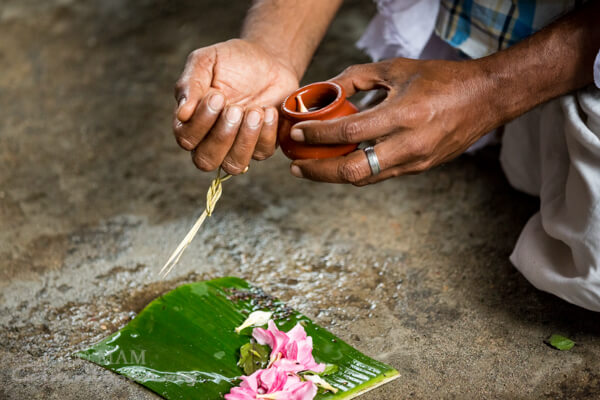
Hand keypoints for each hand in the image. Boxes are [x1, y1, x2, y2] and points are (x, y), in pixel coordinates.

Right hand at [173, 39, 298, 173]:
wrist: (267, 59)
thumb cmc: (232, 60)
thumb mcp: (206, 61)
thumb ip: (190, 84)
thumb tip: (182, 114)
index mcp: (192, 121)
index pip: (186, 139)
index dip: (201, 123)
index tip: (218, 95)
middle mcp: (211, 139)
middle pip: (206, 160)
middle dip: (222, 136)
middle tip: (236, 108)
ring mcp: (237, 146)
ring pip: (235, 165)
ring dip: (245, 140)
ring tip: (255, 111)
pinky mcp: (262, 144)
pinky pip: (262, 153)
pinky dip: (267, 133)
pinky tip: (269, 110)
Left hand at [288, 58, 500, 184]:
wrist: (484, 99)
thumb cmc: (440, 78)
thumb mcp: (395, 69)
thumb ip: (355, 78)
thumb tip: (322, 92)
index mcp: (404, 115)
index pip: (349, 133)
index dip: (318, 135)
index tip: (297, 133)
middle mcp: (410, 145)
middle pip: (353, 170)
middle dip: (318, 172)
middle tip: (296, 166)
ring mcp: (416, 161)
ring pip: (365, 178)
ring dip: (334, 175)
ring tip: (312, 166)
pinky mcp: (420, 169)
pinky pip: (380, 175)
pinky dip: (357, 170)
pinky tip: (341, 162)